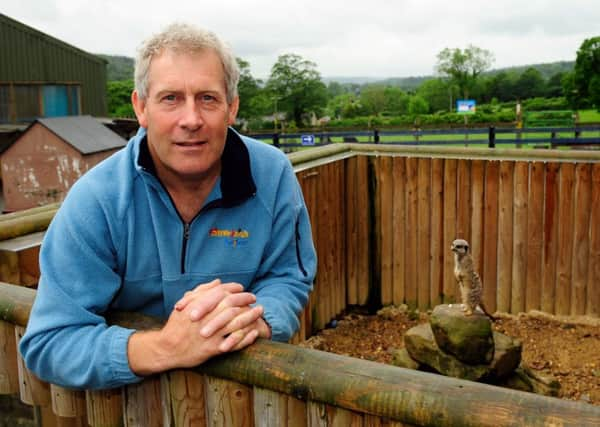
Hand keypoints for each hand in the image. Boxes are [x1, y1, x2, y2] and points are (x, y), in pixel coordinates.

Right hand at [128, 280, 262, 373]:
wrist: (166, 349)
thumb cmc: (176, 325)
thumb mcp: (184, 305)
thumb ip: (201, 292)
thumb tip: (218, 282)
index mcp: (198, 306)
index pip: (220, 292)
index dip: (233, 288)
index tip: (242, 288)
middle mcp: (205, 319)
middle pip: (231, 305)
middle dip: (245, 300)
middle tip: (254, 298)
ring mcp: (210, 334)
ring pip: (235, 323)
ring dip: (250, 316)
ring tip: (259, 312)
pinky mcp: (212, 349)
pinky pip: (233, 342)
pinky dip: (246, 337)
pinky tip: (253, 332)